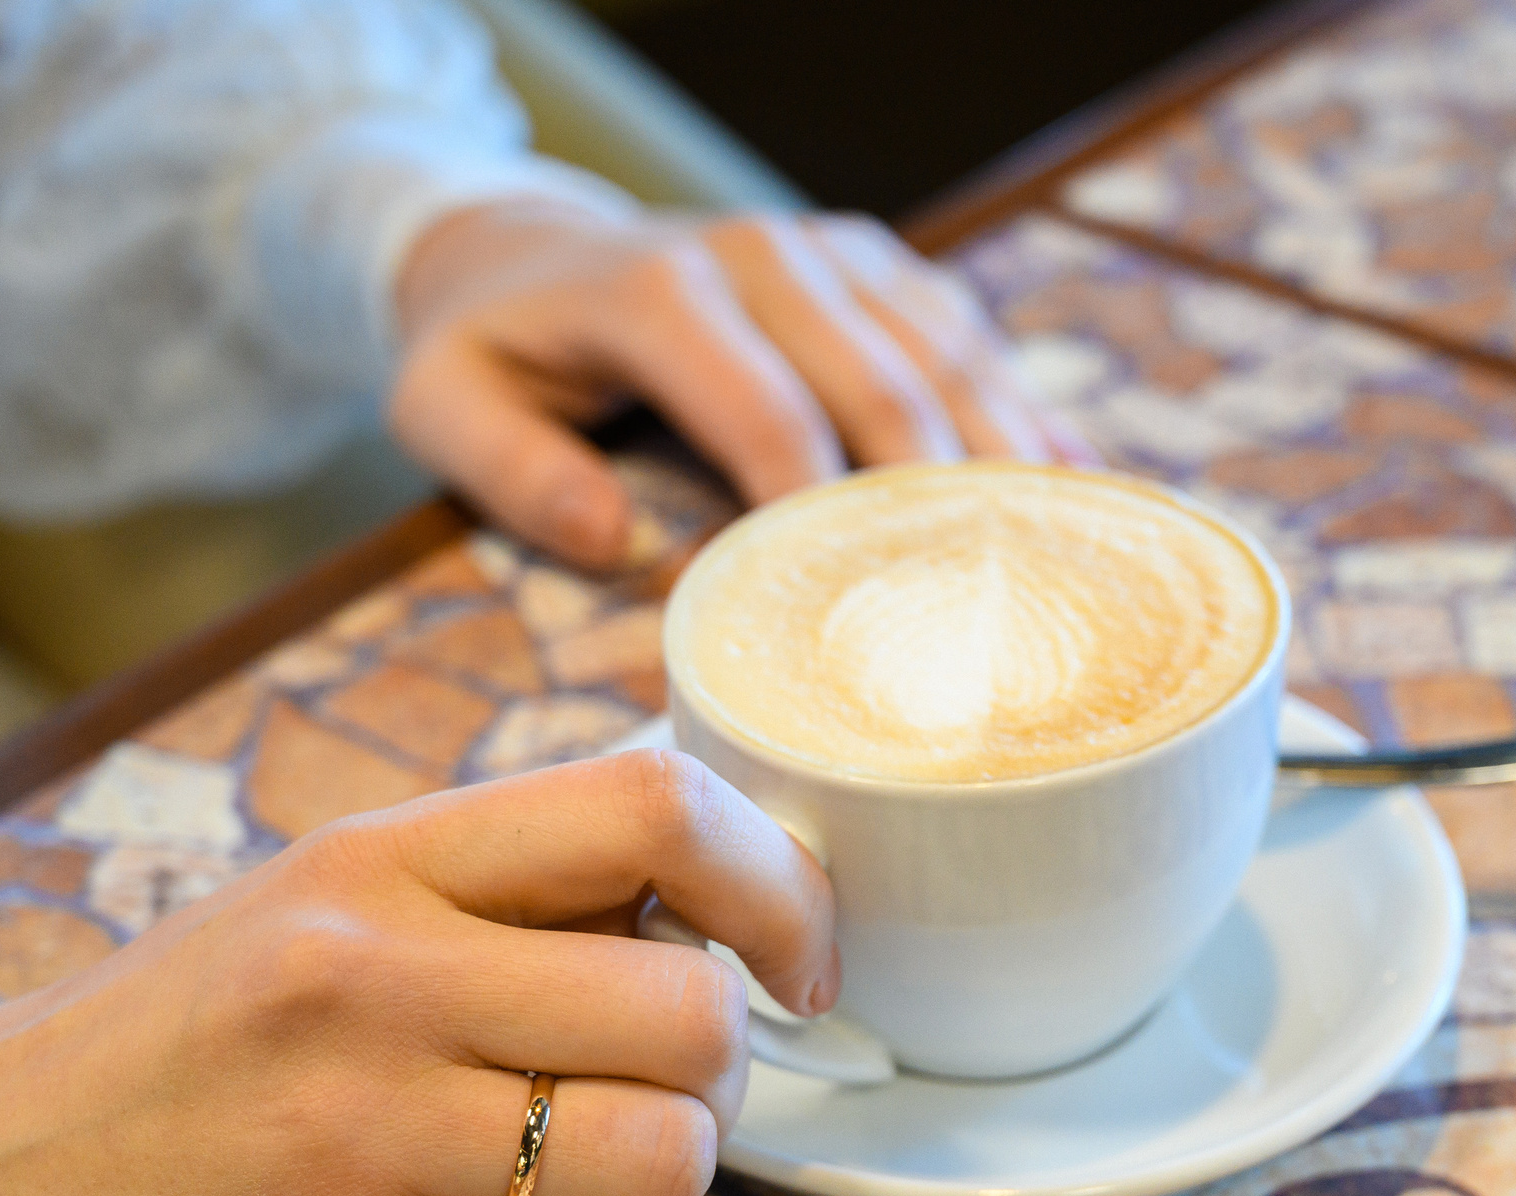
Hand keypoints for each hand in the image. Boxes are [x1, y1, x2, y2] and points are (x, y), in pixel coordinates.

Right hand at [0, 752, 833, 1195]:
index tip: (796, 957)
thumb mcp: (320, 902)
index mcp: (382, 861)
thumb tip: (725, 893)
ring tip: (584, 1177)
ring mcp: (361, 1141)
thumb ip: (506, 886)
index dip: (778, 883)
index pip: (656, 807)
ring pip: (668, 1165)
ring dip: (666, 1188)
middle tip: (659, 1090)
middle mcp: (378, 983)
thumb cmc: (171, 1041)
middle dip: (725, 1074)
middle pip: (698, 1017)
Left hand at [388, 203, 1094, 569]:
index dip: (821, 520)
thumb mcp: (444, 407)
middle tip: (980, 628)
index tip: (861, 624)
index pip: (769, 415)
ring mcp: (838, 253)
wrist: (530, 247)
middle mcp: (767, 255)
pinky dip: (1022, 421)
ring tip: (1059, 573)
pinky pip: (971, 343)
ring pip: (949, 360)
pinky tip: (1072, 500)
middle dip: (939, 508)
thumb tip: (615, 541)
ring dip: (1006, 465)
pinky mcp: (884, 268)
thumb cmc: (498, 352)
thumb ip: (514, 473)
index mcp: (663, 293)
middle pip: (884, 389)